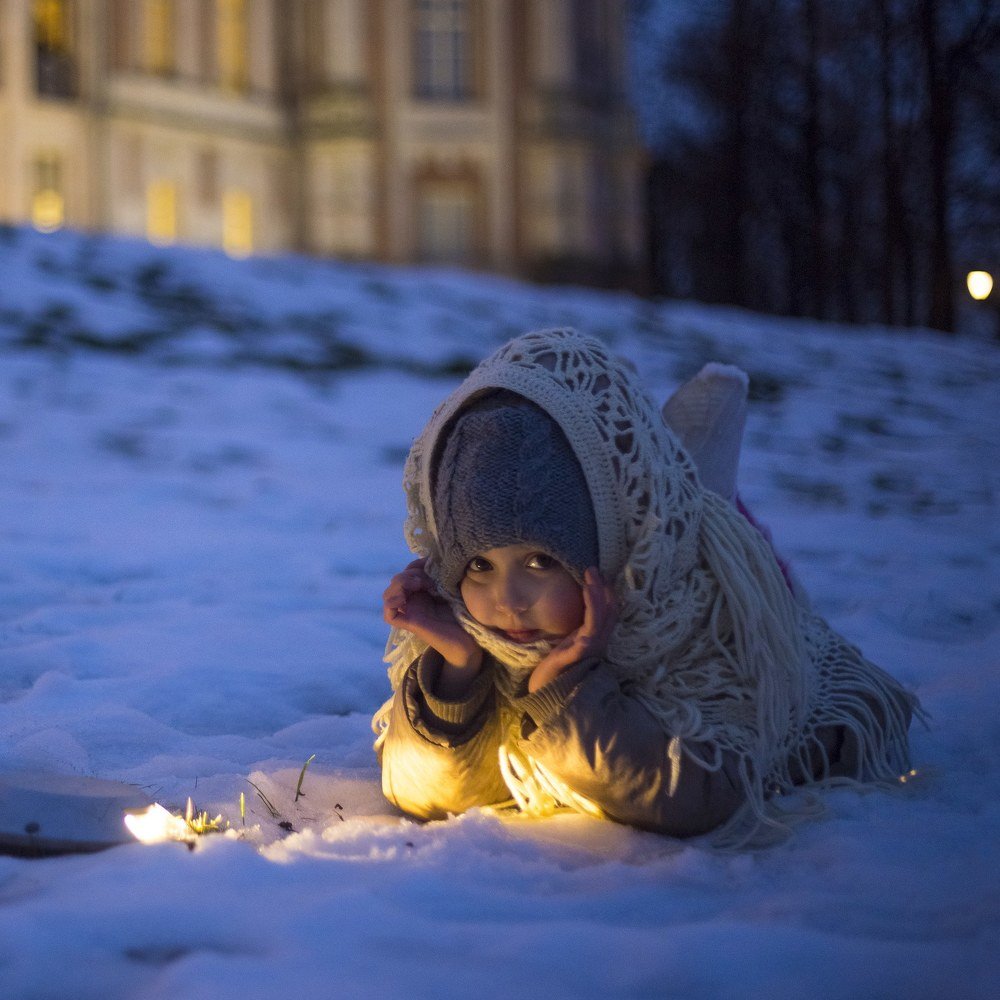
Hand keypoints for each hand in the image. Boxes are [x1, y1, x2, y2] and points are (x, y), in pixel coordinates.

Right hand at [383, 558, 481, 671]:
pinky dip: (391, 602)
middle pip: (397, 581)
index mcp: (424, 592)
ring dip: (400, 584)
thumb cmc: (466, 615)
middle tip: (426, 578)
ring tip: (419, 584)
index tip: (430, 563)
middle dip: (409, 573)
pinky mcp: (410, 623)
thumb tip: (434, 557)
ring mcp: (411, 612)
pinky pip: (389, 615)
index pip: (409, 572)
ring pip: (389, 594)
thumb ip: (442, 575)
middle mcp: (415, 601)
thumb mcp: (454, 588)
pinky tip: (405, 597)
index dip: (416, 565)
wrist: (470, 641)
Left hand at [528, 568, 615, 692]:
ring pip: (601, 616)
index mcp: (594, 640)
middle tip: (596, 570)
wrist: (546, 693)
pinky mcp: (580, 650)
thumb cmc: (555, 669)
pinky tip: (587, 592)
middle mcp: (597, 643)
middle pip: (609, 612)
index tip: (601, 576)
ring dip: (597, 593)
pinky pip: (590, 626)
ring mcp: (591, 647)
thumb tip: (576, 613)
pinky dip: (591, 607)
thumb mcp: (566, 644)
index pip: (608, 614)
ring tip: (591, 575)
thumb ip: (575, 631)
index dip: (607, 595)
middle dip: (604, 589)